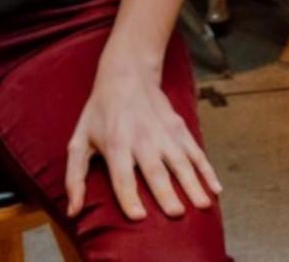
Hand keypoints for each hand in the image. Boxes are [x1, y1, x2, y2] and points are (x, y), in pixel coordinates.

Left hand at [63, 62, 218, 222]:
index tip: (138, 216)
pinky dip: (207, 169)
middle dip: (166, 192)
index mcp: (115, 144)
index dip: (129, 196)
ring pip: (180, 162)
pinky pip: (195, 151)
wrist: (127, 73)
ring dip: (193, 183)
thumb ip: (75, 176)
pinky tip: (216, 188)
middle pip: (154, 170)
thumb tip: (72, 210)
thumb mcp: (79, 140)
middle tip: (176, 213)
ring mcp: (164, 133)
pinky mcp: (179, 128)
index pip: (122, 175)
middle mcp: (141, 139)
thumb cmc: (99, 112)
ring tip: (203, 205)